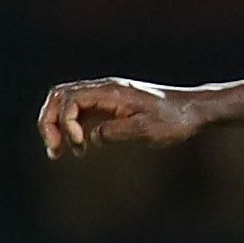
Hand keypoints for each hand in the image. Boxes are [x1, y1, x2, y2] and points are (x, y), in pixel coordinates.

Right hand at [36, 78, 203, 158]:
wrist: (193, 111)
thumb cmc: (174, 120)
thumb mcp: (148, 129)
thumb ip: (117, 131)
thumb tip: (92, 137)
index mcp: (111, 91)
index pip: (70, 99)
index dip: (66, 122)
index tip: (79, 145)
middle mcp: (104, 90)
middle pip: (60, 97)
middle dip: (50, 122)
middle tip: (54, 150)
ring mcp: (105, 97)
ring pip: (66, 104)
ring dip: (57, 125)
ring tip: (57, 152)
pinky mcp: (110, 107)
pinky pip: (80, 112)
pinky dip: (70, 128)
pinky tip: (77, 148)